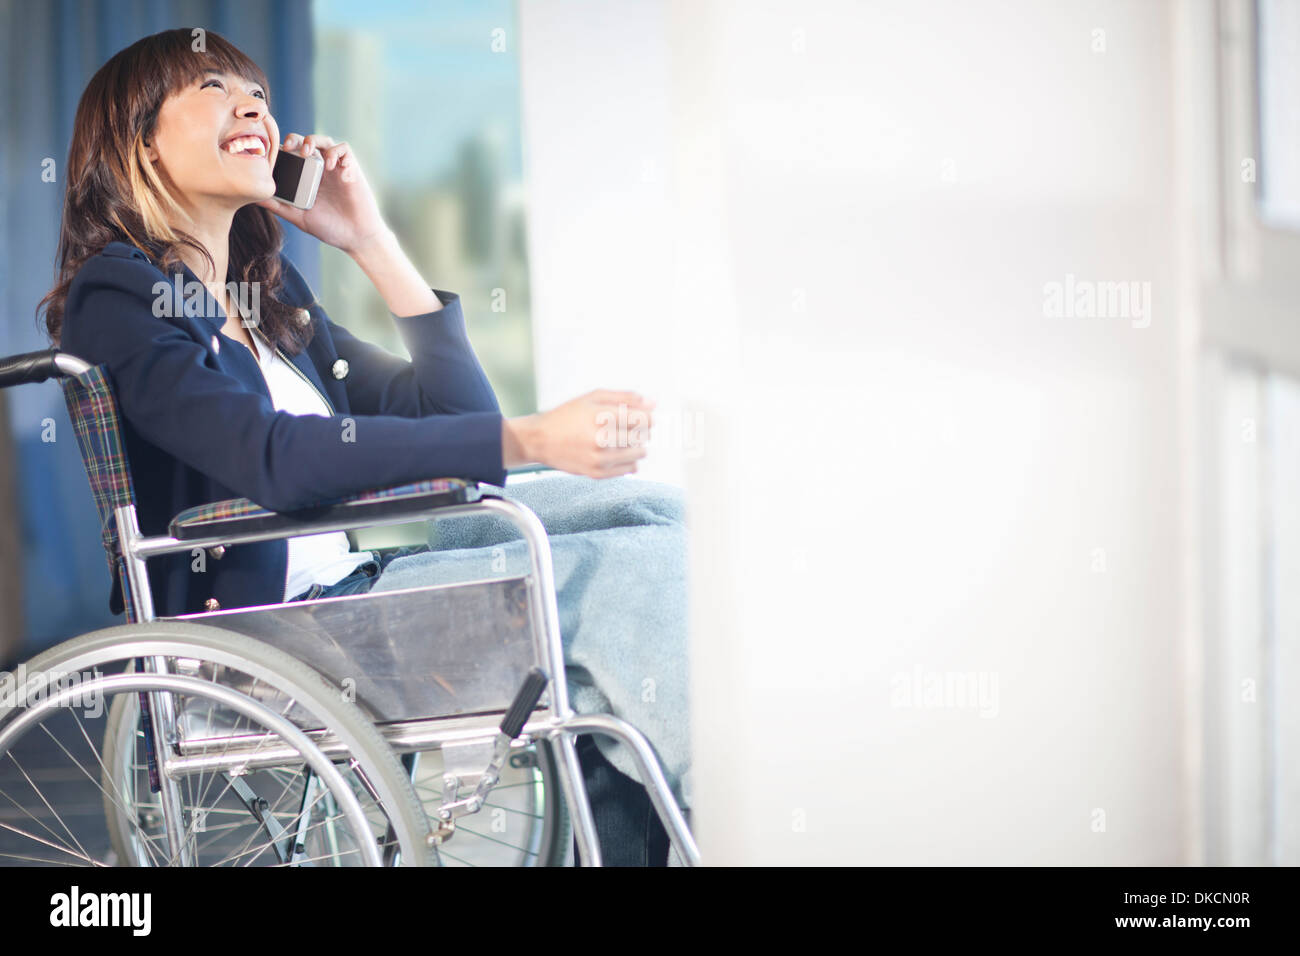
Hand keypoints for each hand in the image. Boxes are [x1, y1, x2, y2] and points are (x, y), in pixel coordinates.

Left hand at [255, 132, 386, 253]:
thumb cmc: (330, 228)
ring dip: (316, 142)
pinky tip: (335, 170)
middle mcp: (322, 170)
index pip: (294, 154)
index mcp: (308, 178)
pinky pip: (345, 151)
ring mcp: (337, 169)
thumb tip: (255, 198)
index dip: (285, 148)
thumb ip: (279, 207)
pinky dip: (338, 154)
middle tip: (290, 147)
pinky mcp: (352, 169)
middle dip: (298, 139)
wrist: (356, 237)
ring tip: (310, 154)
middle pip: (308, 142)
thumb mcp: (299, 217)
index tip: (275, 154)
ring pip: (326, 141)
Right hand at [504, 390, 654, 477]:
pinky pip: (630, 469)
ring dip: (637, 445)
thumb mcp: (594, 397)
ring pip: (640, 453)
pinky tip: (616, 451)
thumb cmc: (568, 415)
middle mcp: (601, 440)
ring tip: (621, 439)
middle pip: (643, 436)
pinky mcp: (597, 474)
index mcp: (601, 417)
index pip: (644, 419)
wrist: (540, 440)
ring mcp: (600, 459)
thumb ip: (625, 398)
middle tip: (627, 426)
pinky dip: (629, 460)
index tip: (642, 416)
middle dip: (641, 430)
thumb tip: (654, 403)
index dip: (648, 416)